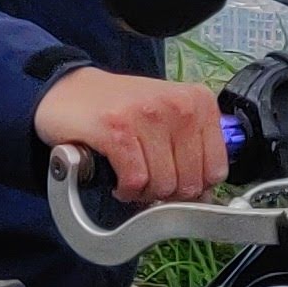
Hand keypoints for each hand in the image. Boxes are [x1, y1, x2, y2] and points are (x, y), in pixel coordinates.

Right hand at [38, 65, 229, 199]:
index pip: (216, 169)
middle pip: (190, 182)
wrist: (71, 91)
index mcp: (199, 102)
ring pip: (163, 185)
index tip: (175, 184)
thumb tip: (205, 195)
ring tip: (132, 178)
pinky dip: (126, 190)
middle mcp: (179, 105)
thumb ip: (194, 150)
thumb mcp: (170, 118)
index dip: (195, 188)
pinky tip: (119, 180)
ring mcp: (148, 115)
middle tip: (149, 183)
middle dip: (168, 194)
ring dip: (144, 193)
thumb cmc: (122, 109)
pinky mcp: (117, 129)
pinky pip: (135, 180)